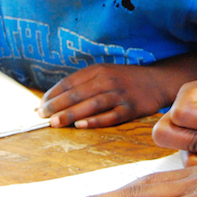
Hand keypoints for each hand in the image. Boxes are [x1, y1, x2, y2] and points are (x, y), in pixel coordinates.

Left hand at [39, 64, 169, 127]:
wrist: (156, 81)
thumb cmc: (125, 80)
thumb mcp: (105, 73)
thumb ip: (84, 83)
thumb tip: (56, 99)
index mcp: (98, 70)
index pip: (70, 82)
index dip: (53, 94)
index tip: (40, 105)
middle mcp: (108, 80)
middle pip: (77, 93)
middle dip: (57, 105)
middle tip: (42, 116)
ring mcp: (119, 94)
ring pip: (91, 104)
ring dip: (70, 114)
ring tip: (55, 123)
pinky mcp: (130, 109)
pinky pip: (110, 116)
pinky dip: (95, 121)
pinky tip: (80, 126)